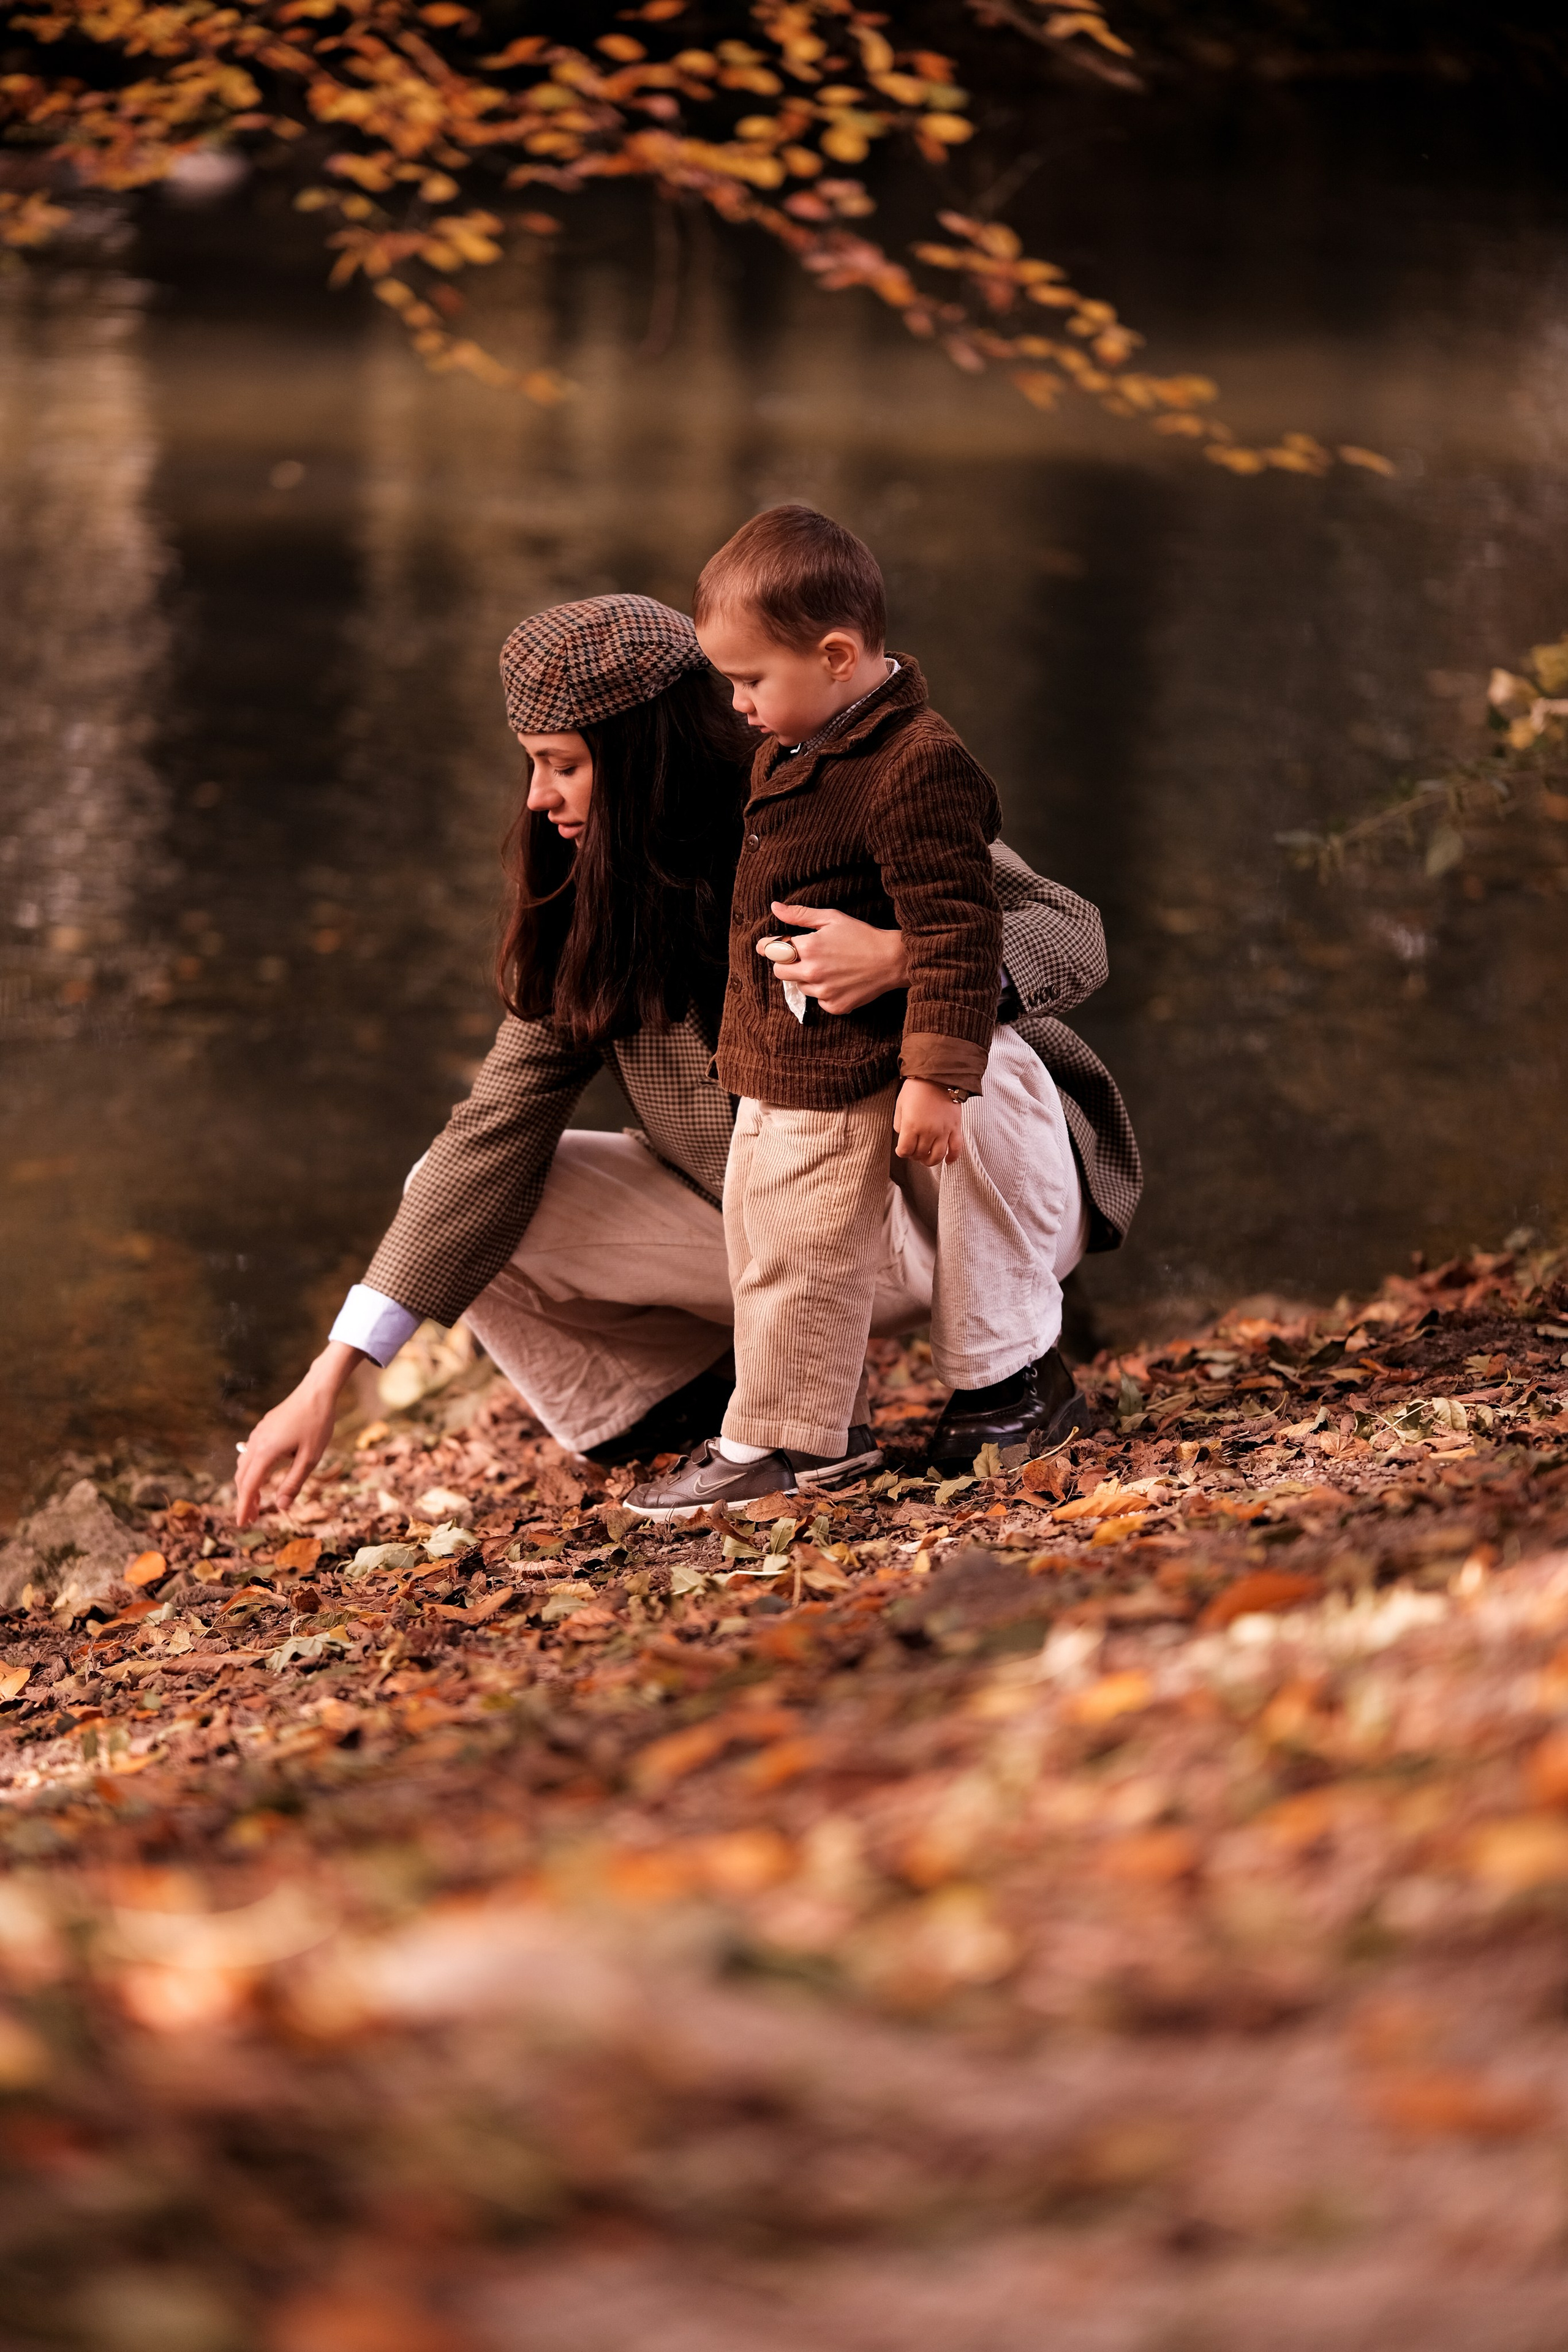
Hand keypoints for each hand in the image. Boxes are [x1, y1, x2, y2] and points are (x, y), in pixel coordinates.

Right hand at [233, 1341, 363, 1525]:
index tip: (241, 1523)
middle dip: (245, 1499)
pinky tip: (261, 1475)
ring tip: (257, 1501)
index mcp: (266, 1452)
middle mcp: (256, 1443)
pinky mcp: (263, 1427)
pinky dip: (251, 1470)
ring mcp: (258, 1433)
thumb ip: (294, 1483)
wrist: (317, 1391)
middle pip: (242, 1477)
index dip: (244, 1506)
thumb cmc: (317, 1423)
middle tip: (251, 1518)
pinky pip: (250, 1453)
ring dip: (247, 1485)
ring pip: (244, 1465)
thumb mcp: (310, 1458)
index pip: (249, 1486)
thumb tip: (280, 1507)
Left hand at [758, 901, 907, 1014]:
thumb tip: (775, 908)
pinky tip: (838, 980)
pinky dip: (824, 991)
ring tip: (828, 967)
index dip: (769, 946)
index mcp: (808, 947)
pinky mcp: (833, 1006)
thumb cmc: (861, 935)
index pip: (773, 950)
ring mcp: (823, 992)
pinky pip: (817, 1000)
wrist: (891, 960)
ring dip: (806, 977)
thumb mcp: (831, 918)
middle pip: (779, 972)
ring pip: (799, 986)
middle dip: (786, 963)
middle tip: (802, 956)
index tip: (768, 945)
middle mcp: (812, 972)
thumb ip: (800, 915)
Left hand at [894, 1078, 964, 1166]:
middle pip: (920, 1154)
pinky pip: (956, 1148)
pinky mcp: (955, 1128)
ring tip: (927, 1157)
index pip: (905, 1151)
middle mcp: (928, 1132)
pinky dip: (952, 1157)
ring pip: (937, 1156)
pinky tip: (947, 1161)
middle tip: (914, 1150)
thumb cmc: (916, 1088)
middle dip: (914, 1155)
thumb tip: (903, 1136)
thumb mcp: (900, 1105)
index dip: (902, 1152)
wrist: (938, 1076)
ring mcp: (943, 1131)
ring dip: (930, 1160)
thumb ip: (899, 1124)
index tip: (902, 1149)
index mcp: (911, 1126)